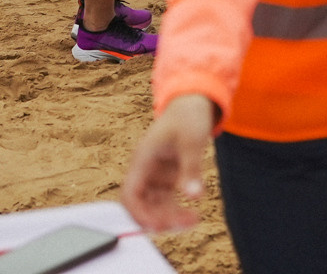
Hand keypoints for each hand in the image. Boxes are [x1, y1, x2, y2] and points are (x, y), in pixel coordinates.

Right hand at [123, 93, 215, 231]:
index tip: (158, 225)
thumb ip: (191, 168)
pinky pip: (166, 201)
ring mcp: (155, 175)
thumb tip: (195, 197)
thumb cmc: (188, 116)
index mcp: (143, 159)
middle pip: (141, 204)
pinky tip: (193, 214)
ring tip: (194, 220)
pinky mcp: (166, 178)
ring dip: (170, 217)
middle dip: (159, 219)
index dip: (139, 213)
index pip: (131, 194)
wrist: (193, 102)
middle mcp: (145, 170)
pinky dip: (176, 210)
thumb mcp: (192, 140)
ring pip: (154, 206)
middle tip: (184, 224)